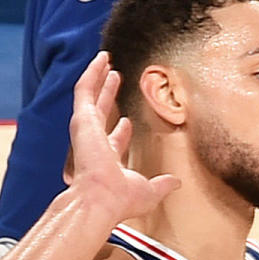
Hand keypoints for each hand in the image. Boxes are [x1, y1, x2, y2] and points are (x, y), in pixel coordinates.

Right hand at [65, 51, 179, 221]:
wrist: (100, 199)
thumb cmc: (119, 200)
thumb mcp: (148, 191)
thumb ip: (162, 185)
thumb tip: (176, 183)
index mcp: (106, 161)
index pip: (113, 141)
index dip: (121, 131)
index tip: (128, 122)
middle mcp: (93, 144)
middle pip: (101, 113)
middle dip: (107, 95)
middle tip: (114, 79)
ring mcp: (86, 130)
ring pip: (89, 96)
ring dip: (98, 78)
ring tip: (105, 61)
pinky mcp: (81, 119)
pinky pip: (84, 88)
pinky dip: (92, 73)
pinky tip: (101, 59)